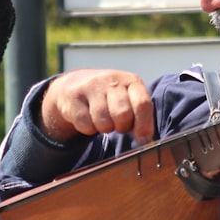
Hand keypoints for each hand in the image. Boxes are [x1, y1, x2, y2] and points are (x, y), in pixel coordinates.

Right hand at [40, 69, 154, 144]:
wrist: (75, 84)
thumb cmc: (110, 97)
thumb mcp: (129, 100)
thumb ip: (140, 117)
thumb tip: (145, 139)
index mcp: (131, 81)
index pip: (143, 104)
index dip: (144, 125)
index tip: (142, 139)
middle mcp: (112, 80)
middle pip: (123, 115)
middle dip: (121, 127)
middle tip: (117, 125)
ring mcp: (91, 86)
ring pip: (104, 122)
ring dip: (104, 128)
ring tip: (103, 120)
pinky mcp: (74, 96)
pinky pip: (86, 125)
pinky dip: (88, 129)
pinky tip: (88, 119)